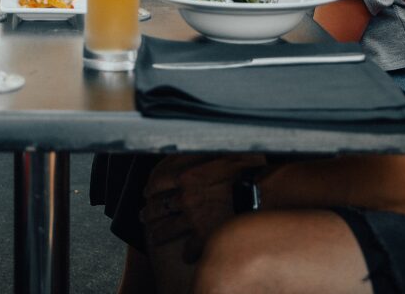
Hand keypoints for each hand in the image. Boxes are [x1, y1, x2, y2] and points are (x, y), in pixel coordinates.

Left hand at [141, 155, 265, 263]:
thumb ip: (205, 155)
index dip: (151, 187)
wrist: (260, 193)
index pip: (159, 181)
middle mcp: (186, 197)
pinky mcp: (204, 236)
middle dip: (149, 212)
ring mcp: (193, 218)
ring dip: (159, 233)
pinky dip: (187, 253)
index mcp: (187, 175)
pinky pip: (190, 249)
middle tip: (144, 215)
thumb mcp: (221, 153)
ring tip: (155, 236)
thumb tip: (203, 149)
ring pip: (168, 228)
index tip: (147, 191)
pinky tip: (186, 255)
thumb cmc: (245, 171)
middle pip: (159, 206)